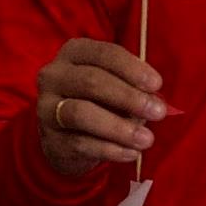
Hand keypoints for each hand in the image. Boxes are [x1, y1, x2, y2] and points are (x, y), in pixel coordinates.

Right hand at [35, 38, 165, 177]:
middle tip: (158, 112)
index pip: (105, 53)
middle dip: (129, 97)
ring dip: (119, 127)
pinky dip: (110, 149)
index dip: (132, 68)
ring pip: (81, 113)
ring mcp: (46, 107)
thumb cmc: (102, 99)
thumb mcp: (118, 85)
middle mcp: (54, 75)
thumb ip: (134, 87)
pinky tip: (131, 153)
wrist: (66, 135)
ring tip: (147, 139)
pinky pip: (80, 143)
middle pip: (91, 81)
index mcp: (75, 52)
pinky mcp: (50, 137)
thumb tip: (153, 100)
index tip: (157, 84)